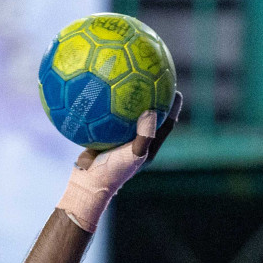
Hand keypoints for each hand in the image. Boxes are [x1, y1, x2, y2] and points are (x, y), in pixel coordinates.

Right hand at [57, 90, 182, 232]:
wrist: (86, 184)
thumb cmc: (112, 172)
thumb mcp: (133, 155)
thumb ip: (144, 135)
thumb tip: (152, 111)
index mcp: (147, 147)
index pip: (165, 124)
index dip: (172, 108)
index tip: (176, 91)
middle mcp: (135, 143)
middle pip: (148, 116)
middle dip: (152, 98)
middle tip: (154, 78)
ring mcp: (119, 141)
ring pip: (126, 115)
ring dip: (127, 99)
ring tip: (125, 78)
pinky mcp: (103, 138)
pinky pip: (106, 118)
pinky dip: (104, 105)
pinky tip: (97, 90)